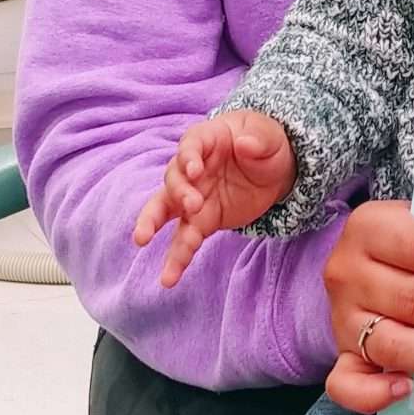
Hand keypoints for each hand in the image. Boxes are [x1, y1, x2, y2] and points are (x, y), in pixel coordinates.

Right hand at [134, 111, 296, 288]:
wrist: (272, 169)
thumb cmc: (266, 144)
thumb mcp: (270, 138)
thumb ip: (258, 141)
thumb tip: (245, 145)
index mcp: (206, 140)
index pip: (190, 146)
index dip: (189, 157)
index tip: (195, 170)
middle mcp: (192, 170)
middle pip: (173, 179)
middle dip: (178, 192)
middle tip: (192, 205)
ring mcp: (193, 197)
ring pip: (165, 211)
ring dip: (153, 224)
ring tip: (141, 240)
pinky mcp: (202, 221)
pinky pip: (184, 239)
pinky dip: (176, 257)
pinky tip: (168, 277)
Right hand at [323, 200, 413, 414]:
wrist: (364, 262)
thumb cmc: (411, 242)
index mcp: (369, 228)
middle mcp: (349, 273)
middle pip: (411, 300)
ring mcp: (342, 318)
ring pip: (392, 344)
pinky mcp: (343, 355)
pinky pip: (348, 384)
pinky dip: (376, 393)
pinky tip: (408, 389)